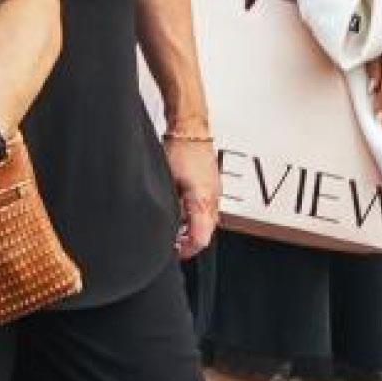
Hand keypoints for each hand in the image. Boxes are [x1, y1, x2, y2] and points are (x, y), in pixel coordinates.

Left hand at [165, 129, 220, 258]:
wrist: (190, 128)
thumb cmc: (180, 150)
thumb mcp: (168, 184)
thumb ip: (170, 209)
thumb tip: (166, 227)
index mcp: (203, 200)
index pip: (201, 238)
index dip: (187, 251)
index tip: (174, 253)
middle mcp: (213, 198)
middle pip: (207, 232)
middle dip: (189, 241)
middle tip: (172, 242)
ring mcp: (215, 190)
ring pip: (208, 220)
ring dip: (193, 227)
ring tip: (175, 226)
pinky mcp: (212, 184)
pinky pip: (208, 207)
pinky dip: (196, 214)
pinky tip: (182, 208)